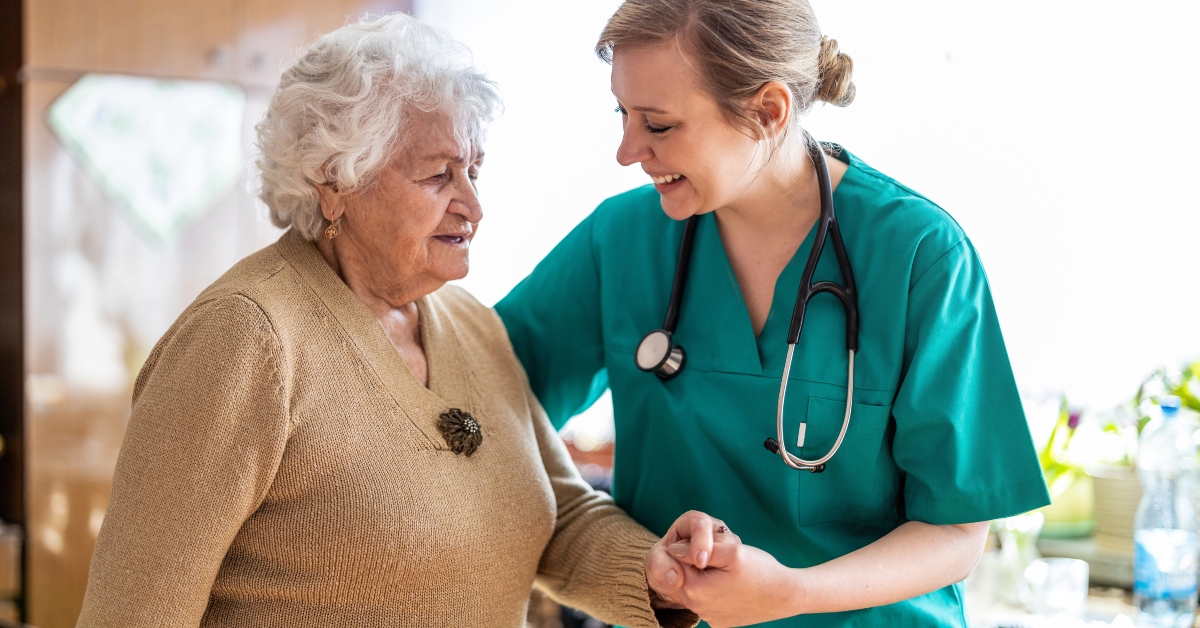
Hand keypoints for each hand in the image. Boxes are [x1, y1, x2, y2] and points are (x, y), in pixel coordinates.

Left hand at [646, 512, 800, 627]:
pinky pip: (710, 599)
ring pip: (699, 586)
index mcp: (694, 589)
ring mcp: (708, 616)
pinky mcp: (719, 620)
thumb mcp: (731, 552)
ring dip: (710, 576)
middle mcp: (697, 608)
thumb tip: (674, 550)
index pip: (679, 558)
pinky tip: (736, 585)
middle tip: (727, 559)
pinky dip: (718, 589)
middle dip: (702, 562)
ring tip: (733, 572)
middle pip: (688, 574)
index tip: (717, 547)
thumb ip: (699, 549)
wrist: (787, 596)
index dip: (696, 546)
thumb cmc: (761, 571)